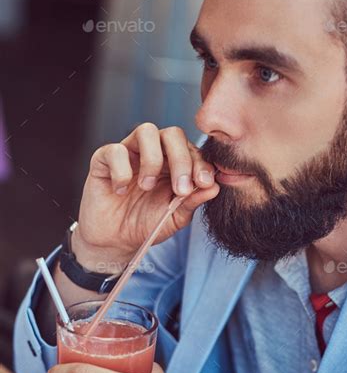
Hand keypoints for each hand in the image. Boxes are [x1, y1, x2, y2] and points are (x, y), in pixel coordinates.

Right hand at [74, 123, 219, 268]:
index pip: (192, 149)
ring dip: (152, 159)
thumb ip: (193, 201)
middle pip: (173, 134)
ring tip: (147, 187)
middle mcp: (154, 152)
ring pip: (146, 131)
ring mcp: (129, 152)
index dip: (201, 163)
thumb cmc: (146, 224)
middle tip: (180, 189)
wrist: (115, 241)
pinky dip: (122, 171)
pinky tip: (121, 191)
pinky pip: (115, 150)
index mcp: (174, 163)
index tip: (205, 183)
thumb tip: (215, 187)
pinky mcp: (104, 159)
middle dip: (181, 160)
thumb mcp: (175, 217)